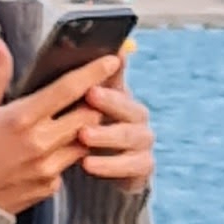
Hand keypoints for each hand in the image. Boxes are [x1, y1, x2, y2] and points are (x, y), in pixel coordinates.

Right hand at [0, 37, 106, 213]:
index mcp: (22, 118)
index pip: (68, 89)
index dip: (93, 72)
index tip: (111, 61)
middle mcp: (40, 143)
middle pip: (88, 115)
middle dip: (95, 102)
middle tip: (95, 93)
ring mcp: (48, 168)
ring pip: (85, 141)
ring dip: (84, 128)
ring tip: (75, 119)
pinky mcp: (50, 186)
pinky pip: (69, 165)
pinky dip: (67, 153)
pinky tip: (54, 148)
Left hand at [76, 68, 153, 188]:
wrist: (98, 171)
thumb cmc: (84, 133)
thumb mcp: (78, 109)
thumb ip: (82, 83)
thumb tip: (96, 52)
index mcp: (121, 96)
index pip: (120, 81)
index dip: (111, 72)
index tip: (94, 69)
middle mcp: (137, 116)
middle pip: (130, 106)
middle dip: (110, 100)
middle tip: (90, 94)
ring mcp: (143, 141)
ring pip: (131, 135)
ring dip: (107, 134)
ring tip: (83, 135)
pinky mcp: (144, 165)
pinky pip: (132, 165)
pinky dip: (110, 165)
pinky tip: (88, 164)